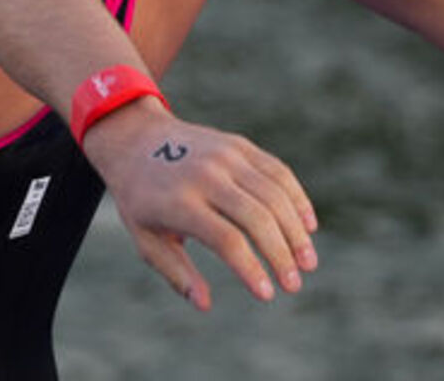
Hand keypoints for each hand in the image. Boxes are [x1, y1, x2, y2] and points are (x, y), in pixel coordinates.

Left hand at [82, 99, 318, 310]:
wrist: (136, 139)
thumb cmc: (141, 199)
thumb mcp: (145, 238)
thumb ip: (176, 272)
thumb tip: (205, 304)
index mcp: (179, 201)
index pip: (226, 239)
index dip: (251, 270)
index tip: (267, 294)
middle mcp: (204, 174)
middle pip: (257, 217)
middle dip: (281, 254)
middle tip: (294, 285)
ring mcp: (224, 155)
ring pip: (273, 193)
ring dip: (296, 230)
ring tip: (307, 262)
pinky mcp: (238, 144)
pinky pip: (276, 170)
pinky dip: (296, 197)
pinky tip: (308, 225)